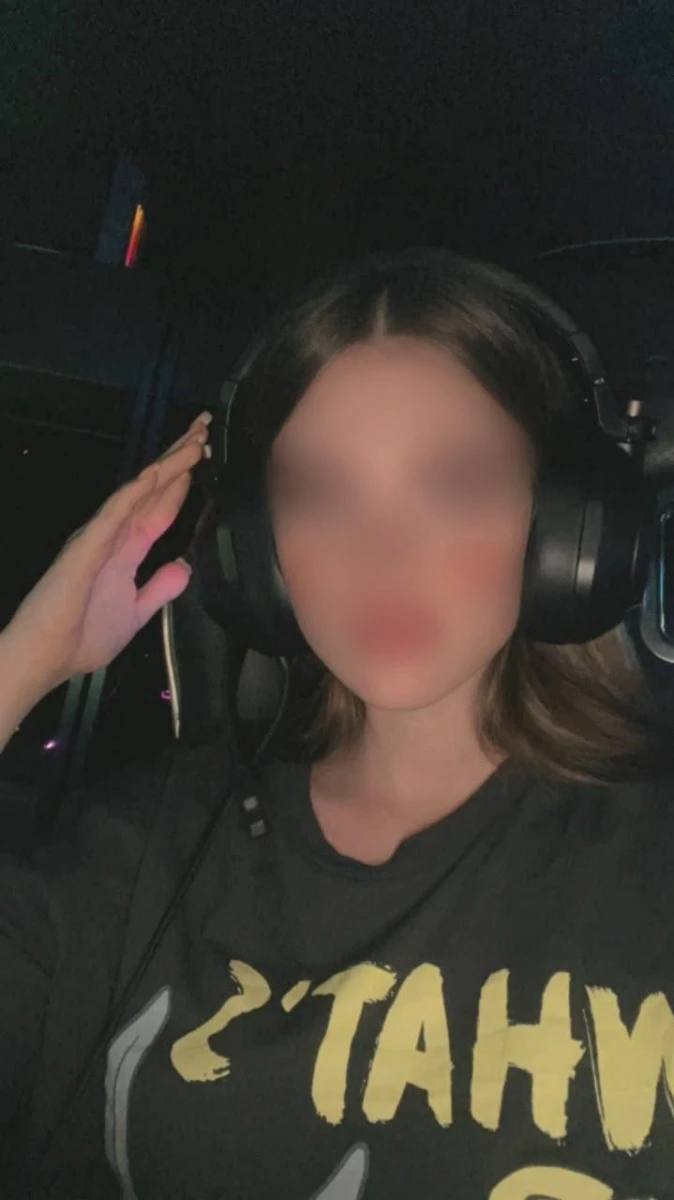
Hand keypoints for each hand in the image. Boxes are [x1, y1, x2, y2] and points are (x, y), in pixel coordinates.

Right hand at [4, 412, 212, 694]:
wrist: (46, 658)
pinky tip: (158, 473)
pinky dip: (137, 491)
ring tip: (194, 440)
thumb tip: (185, 566)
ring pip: (139, 490)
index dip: (183, 479)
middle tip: (205, 425)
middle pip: (154, 487)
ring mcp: (100, 536)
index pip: (161, 506)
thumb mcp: (135, 613)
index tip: (204, 453)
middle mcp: (114, 534)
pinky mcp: (87, 546)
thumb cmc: (82, 637)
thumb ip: (159, 588)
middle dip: (179, 456)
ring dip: (168, 465)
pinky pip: (115, 513)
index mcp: (126, 548)